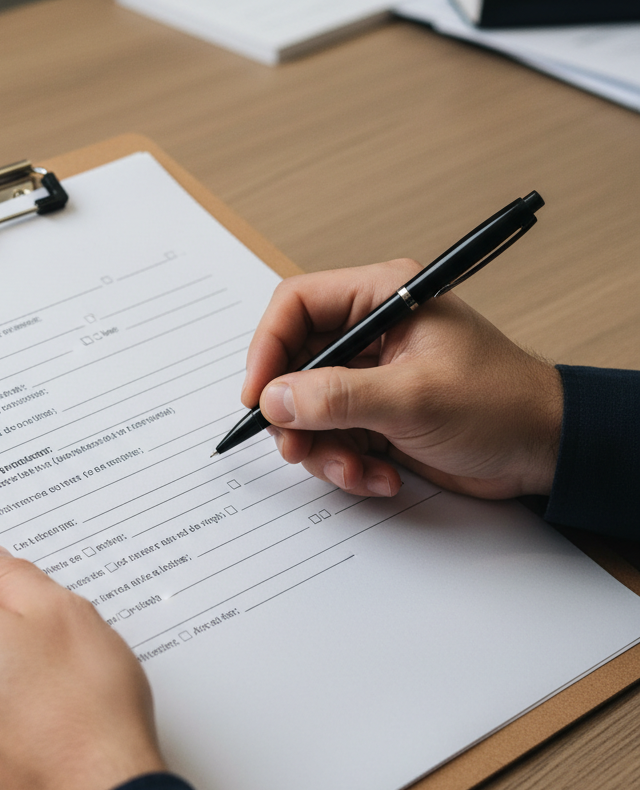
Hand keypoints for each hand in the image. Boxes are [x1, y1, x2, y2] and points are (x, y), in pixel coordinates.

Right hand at [240, 260, 563, 499]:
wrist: (544, 451)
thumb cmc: (501, 405)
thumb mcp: (413, 398)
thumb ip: (337, 397)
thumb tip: (275, 399)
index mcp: (384, 299)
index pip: (297, 306)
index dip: (267, 348)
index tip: (259, 396)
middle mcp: (373, 334)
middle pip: (295, 365)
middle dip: (294, 414)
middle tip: (298, 447)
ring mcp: (372, 378)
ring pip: (309, 410)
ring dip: (323, 450)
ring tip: (356, 470)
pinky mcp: (376, 416)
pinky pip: (333, 439)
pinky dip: (347, 464)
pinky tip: (380, 475)